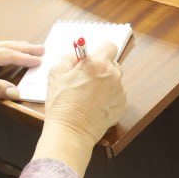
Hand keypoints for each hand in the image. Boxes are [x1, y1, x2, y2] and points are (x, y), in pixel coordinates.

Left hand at [0, 41, 44, 115]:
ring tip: (27, 50)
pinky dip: (2, 54)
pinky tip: (3, 58)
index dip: (25, 58)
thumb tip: (15, 91)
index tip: (40, 59)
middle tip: (40, 48)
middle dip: (23, 48)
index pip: (8, 54)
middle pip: (5, 46)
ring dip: (13, 49)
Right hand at [33, 42, 126, 176]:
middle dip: (101, 68)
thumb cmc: (61, 104)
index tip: (93, 57)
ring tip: (88, 95)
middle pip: (112, 63)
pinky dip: (108, 98)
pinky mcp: (122, 106)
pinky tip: (94, 105)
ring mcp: (119, 91)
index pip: (109, 46)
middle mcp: (112, 75)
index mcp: (97, 64)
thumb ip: (69, 58)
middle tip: (86, 78)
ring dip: (104, 83)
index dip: (100, 51)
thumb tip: (77, 56)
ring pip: (114, 80)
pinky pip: (116, 95)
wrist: (70, 131)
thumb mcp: (56, 73)